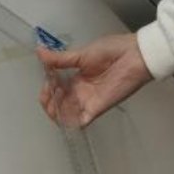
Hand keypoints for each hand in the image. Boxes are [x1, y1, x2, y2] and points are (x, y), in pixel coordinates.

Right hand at [37, 33, 152, 127]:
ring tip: (53, 101)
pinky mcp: (96, 109)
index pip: (56, 89)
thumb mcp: (81, 54)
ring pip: (66, 114)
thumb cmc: (111, 51)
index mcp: (76, 79)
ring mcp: (88, 102)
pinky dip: (69, 121)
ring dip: (56, 111)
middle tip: (47, 93)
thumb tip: (39, 53)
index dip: (47, 88)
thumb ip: (60, 59)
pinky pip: (80, 121)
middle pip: (59, 104)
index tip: (46, 81)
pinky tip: (62, 114)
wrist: (133, 55)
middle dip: (48, 101)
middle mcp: (80, 92)